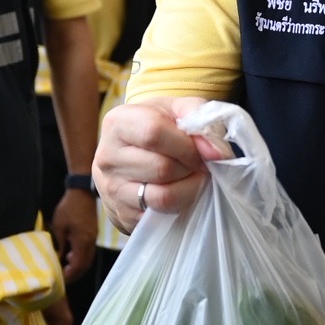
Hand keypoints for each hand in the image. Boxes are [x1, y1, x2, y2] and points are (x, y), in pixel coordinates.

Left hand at [50, 186, 98, 279]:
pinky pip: (88, 251)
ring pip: (88, 258)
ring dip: (78, 266)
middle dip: (75, 273)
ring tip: (66, 268)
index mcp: (82, 241)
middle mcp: (91, 242)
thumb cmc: (68, 208)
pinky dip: (81, 257)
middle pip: (85, 265)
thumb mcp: (59, 226)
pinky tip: (71, 255)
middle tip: (63, 278)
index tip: (60, 279)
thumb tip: (59, 257)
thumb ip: (60, 243)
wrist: (82, 192)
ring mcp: (93, 238)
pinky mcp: (93, 233)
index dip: (70, 274)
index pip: (78, 265)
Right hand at [92, 97, 227, 231]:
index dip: (186, 145)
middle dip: (190, 168)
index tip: (203, 150)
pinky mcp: (121, 213)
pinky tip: (179, 191)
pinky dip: (178, 205)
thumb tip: (216, 152)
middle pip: (162, 168)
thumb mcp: (175, 109)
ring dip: (189, 189)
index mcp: (117, 123)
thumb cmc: (158, 126)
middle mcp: (108, 156)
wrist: (130, 152)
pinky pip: (159, 215)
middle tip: (199, 165)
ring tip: (192, 177)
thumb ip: (199, 116)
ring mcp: (111, 188)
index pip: (154, 134)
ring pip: (163, 197)